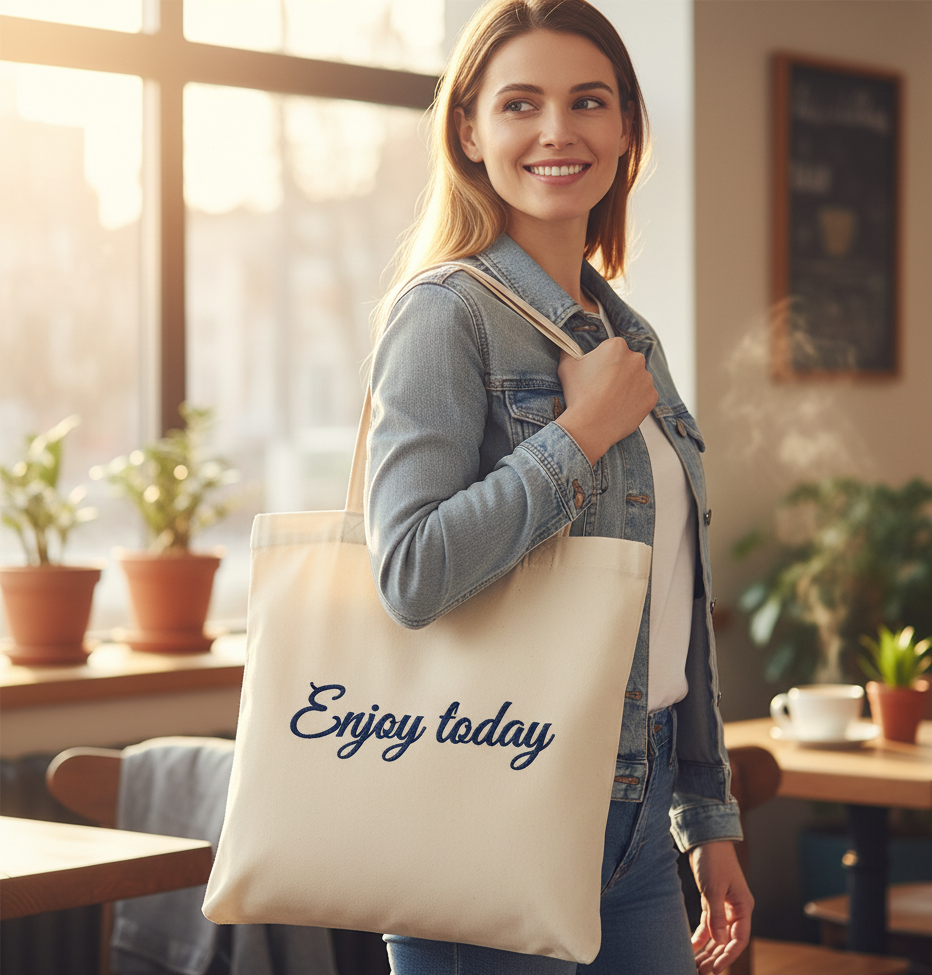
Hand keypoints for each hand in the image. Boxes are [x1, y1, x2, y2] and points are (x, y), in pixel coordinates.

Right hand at [555, 339, 656, 464]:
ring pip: (637, 379)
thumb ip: (569, 351)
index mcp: (617, 346)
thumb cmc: (579, 395)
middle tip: (603, 387)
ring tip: (611, 400)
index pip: (612, 348)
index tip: (595, 373)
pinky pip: (644, 396)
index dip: (602, 361)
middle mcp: (636, 359)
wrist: (590, 426)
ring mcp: (646, 379)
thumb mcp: (567, 366)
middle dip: (618, 371)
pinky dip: (634, 401)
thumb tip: (568, 348)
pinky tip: (620, 407)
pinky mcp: (652, 397)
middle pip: (627, 362)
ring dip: (627, 386)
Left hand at [689, 841, 753, 973]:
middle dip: (716, 957)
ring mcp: (724, 905)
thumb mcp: (714, 888)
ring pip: (717, 934)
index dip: (728, 956)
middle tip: (701, 971)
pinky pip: (708, 924)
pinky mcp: (712, 900)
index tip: (715, 969)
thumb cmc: (714, 860)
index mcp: (743, 906)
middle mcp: (736, 909)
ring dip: (708, 950)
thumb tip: (720, 942)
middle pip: (727, 940)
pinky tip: (692, 947)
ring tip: (696, 964)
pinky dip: (701, 935)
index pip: (739, 939)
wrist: (706, 838)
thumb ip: (717, 916)